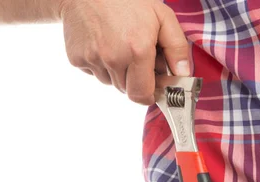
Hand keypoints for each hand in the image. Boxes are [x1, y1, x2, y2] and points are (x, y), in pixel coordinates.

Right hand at [59, 0, 189, 104]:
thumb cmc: (128, 0)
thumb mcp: (162, 16)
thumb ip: (176, 48)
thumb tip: (182, 74)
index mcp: (137, 50)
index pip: (143, 95)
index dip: (150, 94)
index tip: (155, 86)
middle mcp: (113, 59)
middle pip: (128, 91)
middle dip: (138, 82)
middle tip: (140, 60)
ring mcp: (93, 59)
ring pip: (112, 83)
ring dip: (120, 73)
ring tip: (121, 48)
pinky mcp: (77, 59)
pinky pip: (96, 73)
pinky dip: (103, 66)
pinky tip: (105, 45)